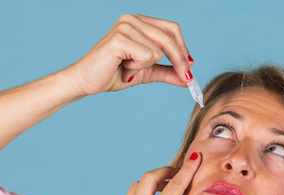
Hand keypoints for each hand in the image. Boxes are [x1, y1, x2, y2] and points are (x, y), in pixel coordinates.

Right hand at [68, 14, 193, 95]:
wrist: (88, 82)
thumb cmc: (115, 74)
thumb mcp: (147, 73)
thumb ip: (168, 72)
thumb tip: (190, 78)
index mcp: (140, 22)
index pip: (172, 29)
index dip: (183, 49)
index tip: (189, 67)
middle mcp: (132, 19)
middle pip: (170, 38)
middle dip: (181, 62)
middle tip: (187, 79)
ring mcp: (125, 26)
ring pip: (158, 51)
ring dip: (146, 67)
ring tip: (129, 68)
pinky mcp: (119, 38)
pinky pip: (147, 56)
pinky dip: (138, 68)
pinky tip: (123, 67)